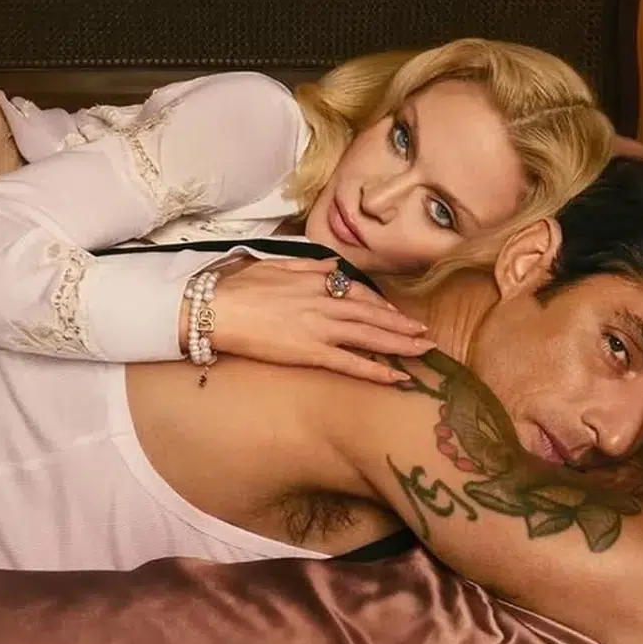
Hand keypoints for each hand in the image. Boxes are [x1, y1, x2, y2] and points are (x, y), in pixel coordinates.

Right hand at [183, 258, 434, 382]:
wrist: (216, 307)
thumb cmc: (239, 286)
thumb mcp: (277, 265)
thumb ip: (309, 267)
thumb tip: (334, 267)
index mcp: (317, 282)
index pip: (359, 293)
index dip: (381, 305)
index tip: (397, 315)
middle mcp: (325, 304)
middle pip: (373, 316)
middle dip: (403, 326)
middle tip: (426, 335)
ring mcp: (320, 329)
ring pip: (370, 337)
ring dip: (400, 345)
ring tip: (423, 352)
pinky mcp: (310, 353)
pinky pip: (350, 363)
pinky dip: (376, 370)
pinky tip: (396, 378)